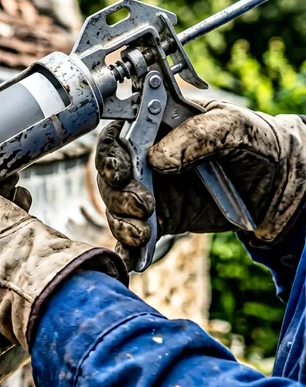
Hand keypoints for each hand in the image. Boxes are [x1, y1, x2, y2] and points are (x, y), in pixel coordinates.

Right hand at [96, 101, 305, 264]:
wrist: (277, 184)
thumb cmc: (257, 144)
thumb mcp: (236, 128)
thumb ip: (199, 134)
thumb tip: (156, 158)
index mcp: (157, 128)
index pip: (118, 136)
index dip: (110, 154)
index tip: (121, 172)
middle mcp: (146, 159)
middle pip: (110, 176)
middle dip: (117, 194)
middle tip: (142, 205)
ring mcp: (150, 191)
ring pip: (117, 207)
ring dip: (122, 222)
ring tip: (142, 233)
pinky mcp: (160, 219)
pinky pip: (135, 234)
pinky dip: (128, 248)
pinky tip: (131, 258)